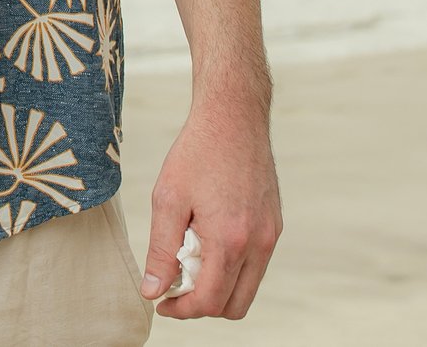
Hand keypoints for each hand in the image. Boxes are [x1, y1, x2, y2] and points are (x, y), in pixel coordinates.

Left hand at [139, 92, 282, 319]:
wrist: (234, 117)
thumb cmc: (197, 153)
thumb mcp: (167, 200)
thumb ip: (161, 251)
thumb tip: (152, 291)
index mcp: (230, 240)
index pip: (210, 301)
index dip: (181, 309)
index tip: (160, 301)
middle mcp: (258, 243)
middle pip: (234, 306)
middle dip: (201, 306)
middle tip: (174, 284)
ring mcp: (270, 235)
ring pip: (248, 288)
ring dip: (218, 287)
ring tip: (189, 259)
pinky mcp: (274, 225)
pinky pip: (256, 265)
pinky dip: (232, 267)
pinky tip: (207, 241)